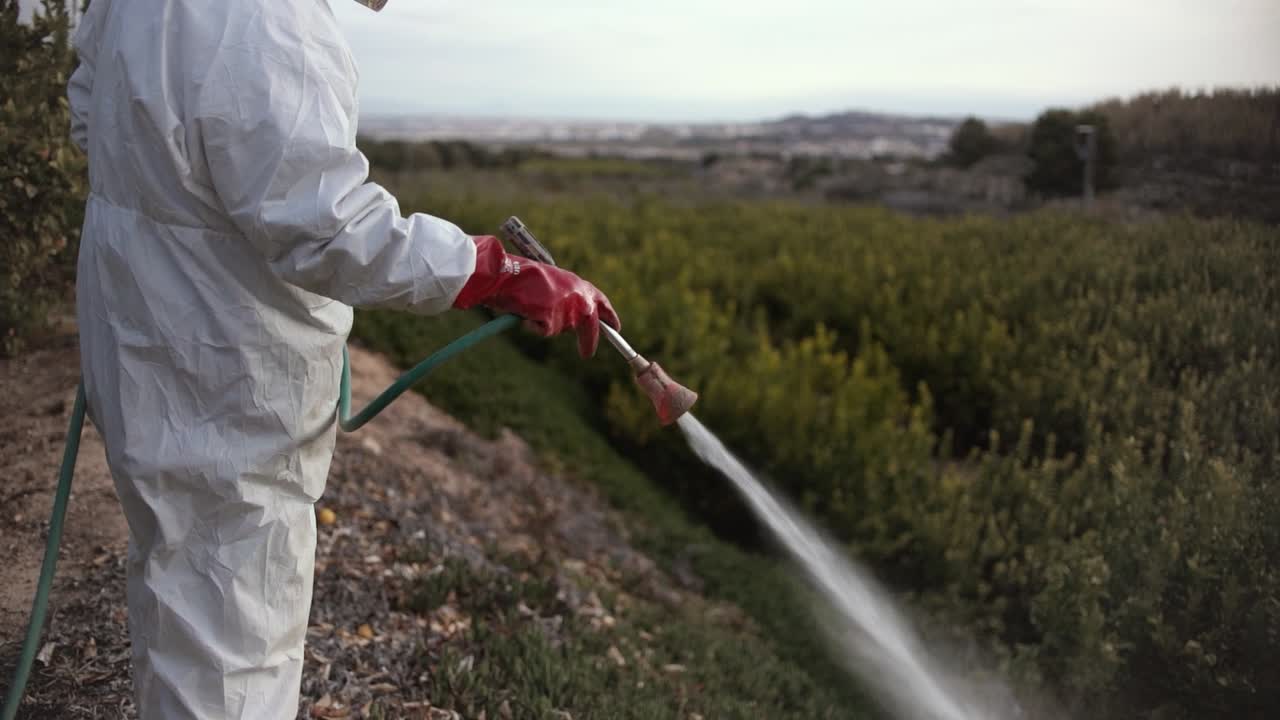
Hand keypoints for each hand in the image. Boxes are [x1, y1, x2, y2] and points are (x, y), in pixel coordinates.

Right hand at [453, 235, 620, 357]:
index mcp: (581, 285)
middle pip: (589, 327)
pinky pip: (543, 331)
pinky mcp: (553, 321)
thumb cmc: (526, 274)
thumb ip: (567, 296)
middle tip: (587, 354)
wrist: (509, 274)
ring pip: (560, 329)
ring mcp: (568, 312)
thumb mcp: (554, 281)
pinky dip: (534, 327)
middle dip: (588, 342)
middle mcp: (580, 300)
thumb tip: (573, 317)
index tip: (615, 327)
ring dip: (548, 324)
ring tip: (532, 306)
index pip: (602, 303)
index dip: (609, 316)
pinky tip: (527, 313)